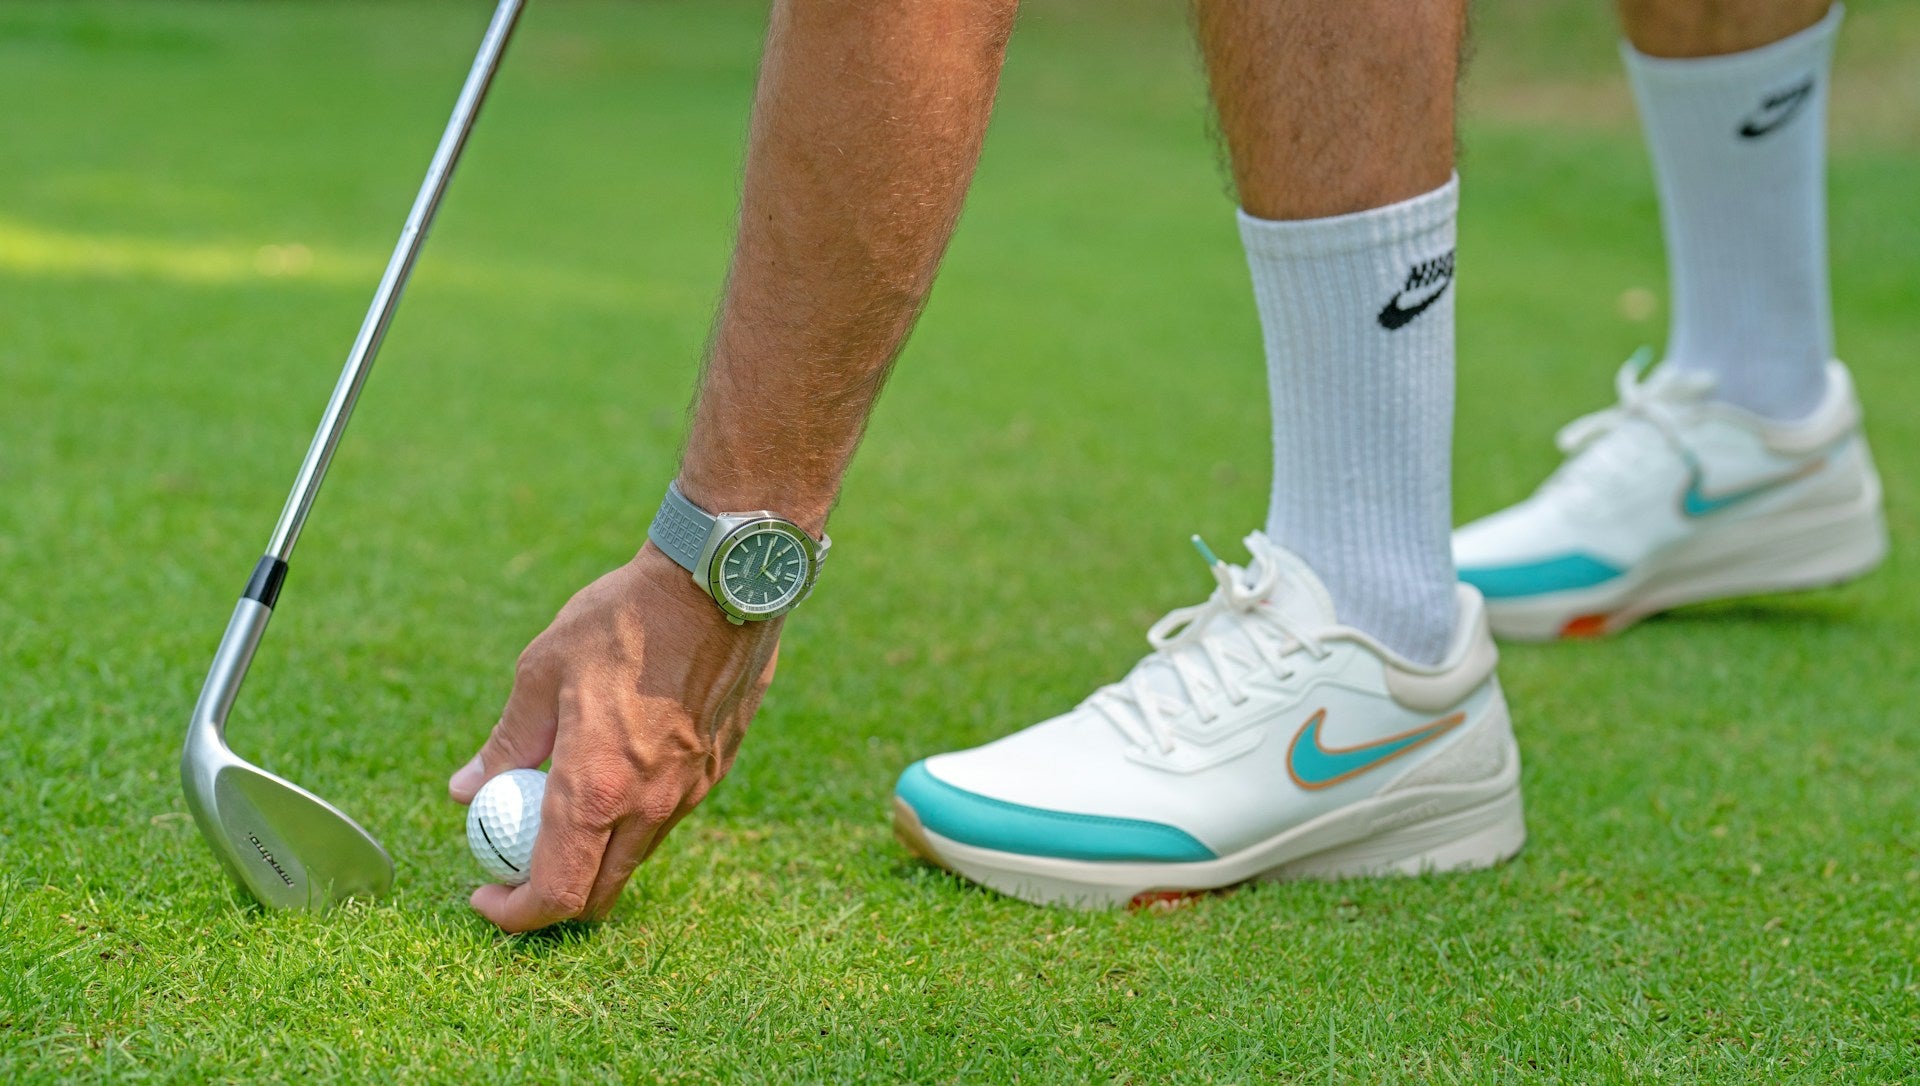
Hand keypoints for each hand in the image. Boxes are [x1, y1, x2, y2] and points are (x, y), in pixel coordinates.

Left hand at [449, 544, 780, 930]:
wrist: (717, 584)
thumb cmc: (622, 620)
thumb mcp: (541, 672)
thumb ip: (506, 742)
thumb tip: (464, 790)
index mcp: (595, 789)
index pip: (555, 893)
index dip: (514, 912)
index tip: (484, 895)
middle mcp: (649, 805)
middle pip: (598, 894)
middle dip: (552, 898)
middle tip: (516, 867)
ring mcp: (690, 791)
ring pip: (634, 856)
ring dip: (593, 855)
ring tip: (559, 808)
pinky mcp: (715, 768)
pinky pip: (666, 817)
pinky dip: (630, 819)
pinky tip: (614, 769)